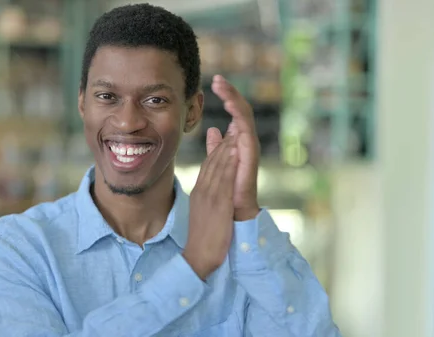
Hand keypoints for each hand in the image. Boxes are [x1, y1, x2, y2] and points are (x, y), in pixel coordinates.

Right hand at [183, 135, 238, 279]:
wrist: (198, 256)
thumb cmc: (202, 239)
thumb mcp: (202, 214)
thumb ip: (207, 200)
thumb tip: (210, 192)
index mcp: (199, 193)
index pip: (207, 167)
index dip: (217, 151)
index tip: (225, 138)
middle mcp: (202, 191)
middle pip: (212, 163)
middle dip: (222, 144)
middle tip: (232, 128)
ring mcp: (209, 196)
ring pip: (218, 167)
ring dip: (227, 148)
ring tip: (235, 132)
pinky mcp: (218, 203)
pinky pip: (224, 179)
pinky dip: (229, 163)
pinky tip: (235, 151)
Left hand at [208, 75, 259, 220]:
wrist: (233, 210)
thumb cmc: (226, 190)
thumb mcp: (216, 162)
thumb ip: (216, 146)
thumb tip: (213, 129)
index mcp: (236, 140)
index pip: (233, 111)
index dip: (226, 95)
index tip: (215, 82)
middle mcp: (244, 140)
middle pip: (239, 109)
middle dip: (230, 92)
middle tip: (217, 79)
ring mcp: (248, 145)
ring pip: (243, 115)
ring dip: (233, 98)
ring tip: (221, 85)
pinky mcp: (249, 152)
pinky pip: (245, 128)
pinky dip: (238, 114)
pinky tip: (229, 102)